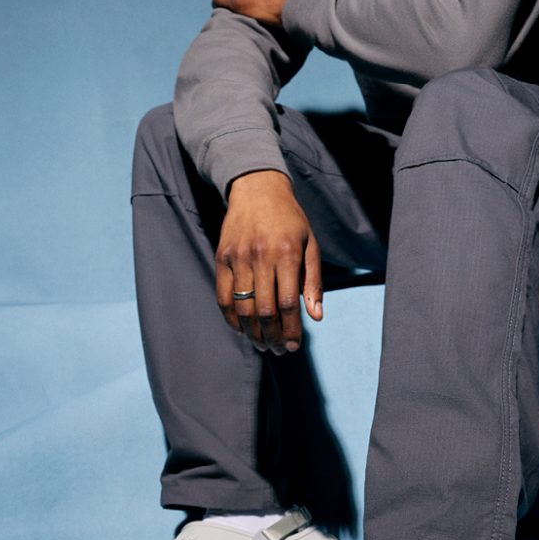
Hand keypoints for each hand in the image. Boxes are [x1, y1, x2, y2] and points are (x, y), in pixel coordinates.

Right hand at [215, 170, 322, 353]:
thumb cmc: (290, 220)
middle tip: (279, 350)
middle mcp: (261, 256)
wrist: (257, 189)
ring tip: (263, 344)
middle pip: (264, 310)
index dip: (292, 330)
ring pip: (242, 307)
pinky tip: (243, 329)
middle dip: (273, 336)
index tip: (294, 346)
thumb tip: (317, 317)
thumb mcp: (311, 245)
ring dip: (253, 333)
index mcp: (287, 253)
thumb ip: (314, 282)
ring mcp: (238, 257)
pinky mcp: (221, 258)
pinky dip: (232, 318)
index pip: (289, 303)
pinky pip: (223, 297)